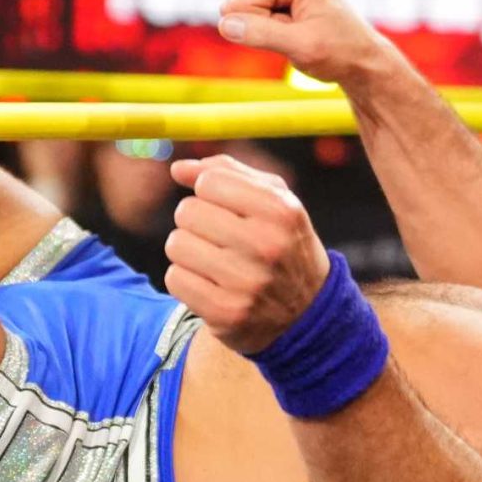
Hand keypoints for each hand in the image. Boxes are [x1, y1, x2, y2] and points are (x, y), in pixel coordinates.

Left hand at [162, 154, 331, 355]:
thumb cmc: (281, 244)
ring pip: (176, 245)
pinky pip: (175, 279)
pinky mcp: (226, 312)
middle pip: (187, 212)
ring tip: (216, 261)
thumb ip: (228, 173)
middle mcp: (267, 246)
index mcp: (281, 212)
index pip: (209, 182)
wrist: (305, 313)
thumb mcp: (273, 201)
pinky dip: (187, 280)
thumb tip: (178, 169)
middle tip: (219, 237)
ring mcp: (247, 283)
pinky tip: (211, 284)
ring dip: (189, 251)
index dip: (210, 192)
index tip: (226, 207)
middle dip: (197, 222)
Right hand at [216, 0, 395, 86]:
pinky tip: (293, 31)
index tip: (299, 31)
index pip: (239, 4)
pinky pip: (246, 21)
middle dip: (262, 29)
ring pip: (237, 16)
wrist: (362, 59)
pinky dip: (267, 34)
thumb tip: (225, 25)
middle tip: (298, 35)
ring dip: (265, 33)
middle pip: (234, 7)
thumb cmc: (341, 51)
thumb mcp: (303, 47)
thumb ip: (262, 34)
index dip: (264, 28)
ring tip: (298, 33)